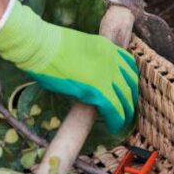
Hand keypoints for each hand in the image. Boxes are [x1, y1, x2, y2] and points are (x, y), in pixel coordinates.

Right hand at [0, 0, 138, 133]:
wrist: (42, 46)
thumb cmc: (50, 46)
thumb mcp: (79, 47)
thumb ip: (89, 59)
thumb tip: (86, 73)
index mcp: (108, 47)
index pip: (128, 66)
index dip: (129, 81)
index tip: (126, 91)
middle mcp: (112, 60)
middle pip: (131, 83)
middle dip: (130, 98)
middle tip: (127, 109)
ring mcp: (107, 74)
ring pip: (125, 98)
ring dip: (126, 112)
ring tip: (122, 122)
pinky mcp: (98, 90)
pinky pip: (114, 109)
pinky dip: (116, 120)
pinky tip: (113, 127)